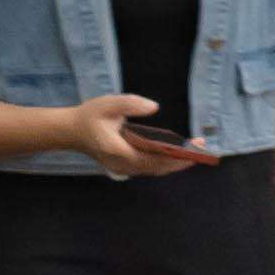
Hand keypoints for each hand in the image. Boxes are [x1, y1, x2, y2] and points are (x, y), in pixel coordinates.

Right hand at [60, 93, 194, 175]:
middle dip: (182, 160)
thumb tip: (154, 107)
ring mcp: (124, 169)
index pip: (152, 158)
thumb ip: (130, 104)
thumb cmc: (90, 116)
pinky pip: (150, 169)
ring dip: (176, 163)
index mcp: (118, 150)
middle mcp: (122, 164)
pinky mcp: (126, 167)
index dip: (174, 155)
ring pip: (155, 171)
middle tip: (203, 149)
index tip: (193, 149)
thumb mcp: (108, 104)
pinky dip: (166, 163)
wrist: (71, 131)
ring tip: (197, 152)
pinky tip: (180, 155)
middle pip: (158, 167)